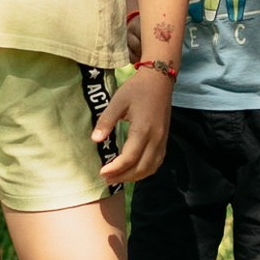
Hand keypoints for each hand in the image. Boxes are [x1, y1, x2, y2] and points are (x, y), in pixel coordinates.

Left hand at [93, 66, 173, 184]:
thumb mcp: (117, 102)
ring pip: (151, 168)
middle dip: (123, 177)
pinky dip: (145, 171)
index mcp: (143, 129)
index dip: (116, 169)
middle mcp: (156, 138)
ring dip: (135, 177)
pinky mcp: (164, 139)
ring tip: (117, 177)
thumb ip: (106, 121)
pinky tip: (133, 170)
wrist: (159, 80)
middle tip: (106, 179)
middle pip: (141, 168)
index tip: (102, 172)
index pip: (130, 157)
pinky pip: (157, 162)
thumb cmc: (136, 89)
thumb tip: (95, 140)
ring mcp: (162, 140)